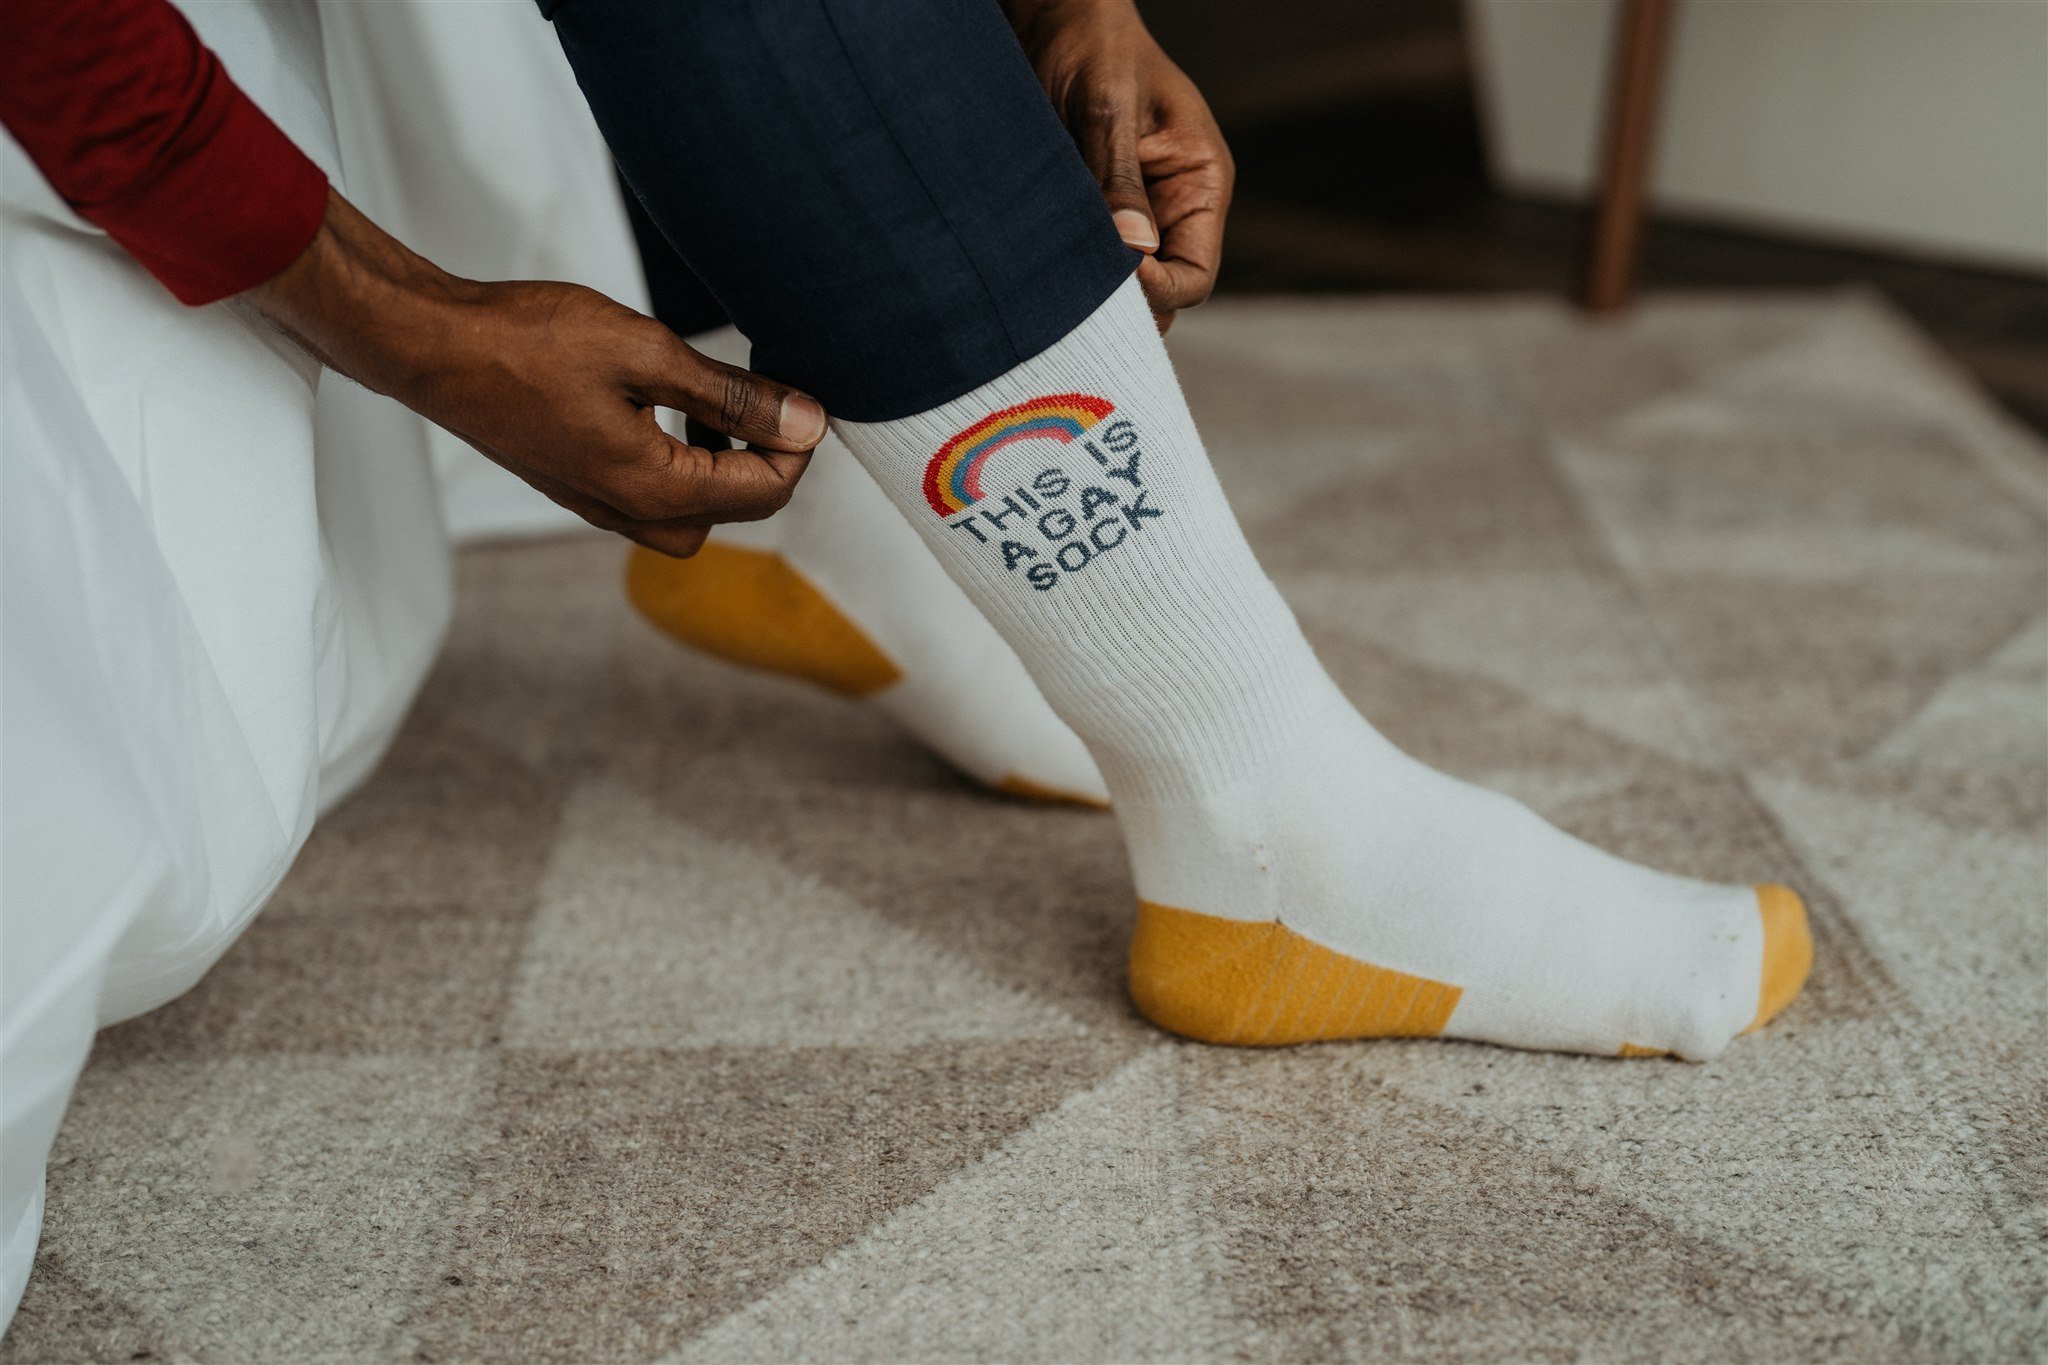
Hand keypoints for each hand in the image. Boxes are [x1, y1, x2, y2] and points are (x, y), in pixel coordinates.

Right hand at [244, 189, 823, 556]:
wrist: (431, 347)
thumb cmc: (526, 341)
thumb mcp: (646, 352)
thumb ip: (731, 395)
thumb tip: (807, 422)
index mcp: (653, 487)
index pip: (766, 492)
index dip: (798, 444)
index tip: (799, 392)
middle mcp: (627, 512)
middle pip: (736, 513)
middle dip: (762, 460)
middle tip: (758, 397)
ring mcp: (598, 506)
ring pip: (693, 513)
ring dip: (719, 465)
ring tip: (710, 400)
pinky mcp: (578, 488)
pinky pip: (651, 498)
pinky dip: (677, 462)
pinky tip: (662, 407)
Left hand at [1006, 0, 1232, 329]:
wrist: (1051, 15)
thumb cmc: (1090, 42)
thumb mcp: (1108, 107)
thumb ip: (1119, 178)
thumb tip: (1135, 251)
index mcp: (1200, 184)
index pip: (1196, 277)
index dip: (1158, 292)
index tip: (1112, 280)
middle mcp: (1172, 209)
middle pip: (1161, 295)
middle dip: (1123, 305)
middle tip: (1070, 299)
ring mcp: (1132, 215)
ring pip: (1120, 288)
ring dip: (1089, 293)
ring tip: (1049, 283)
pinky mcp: (1092, 214)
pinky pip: (1086, 264)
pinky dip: (1065, 275)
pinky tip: (1034, 270)